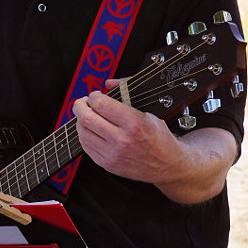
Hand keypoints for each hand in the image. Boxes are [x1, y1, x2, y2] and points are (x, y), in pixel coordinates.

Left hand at [72, 80, 237, 203]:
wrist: (167, 164)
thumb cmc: (159, 137)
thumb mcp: (149, 111)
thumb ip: (128, 93)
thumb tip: (109, 83)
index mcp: (134, 124)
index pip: (101, 104)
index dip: (94, 96)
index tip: (95, 95)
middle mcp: (122, 140)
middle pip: (87, 118)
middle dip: (80, 106)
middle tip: (83, 103)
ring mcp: (113, 154)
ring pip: (83, 132)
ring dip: (80, 120)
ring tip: (87, 115)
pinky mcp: (107, 164)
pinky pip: (86, 146)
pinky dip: (84, 135)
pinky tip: (91, 130)